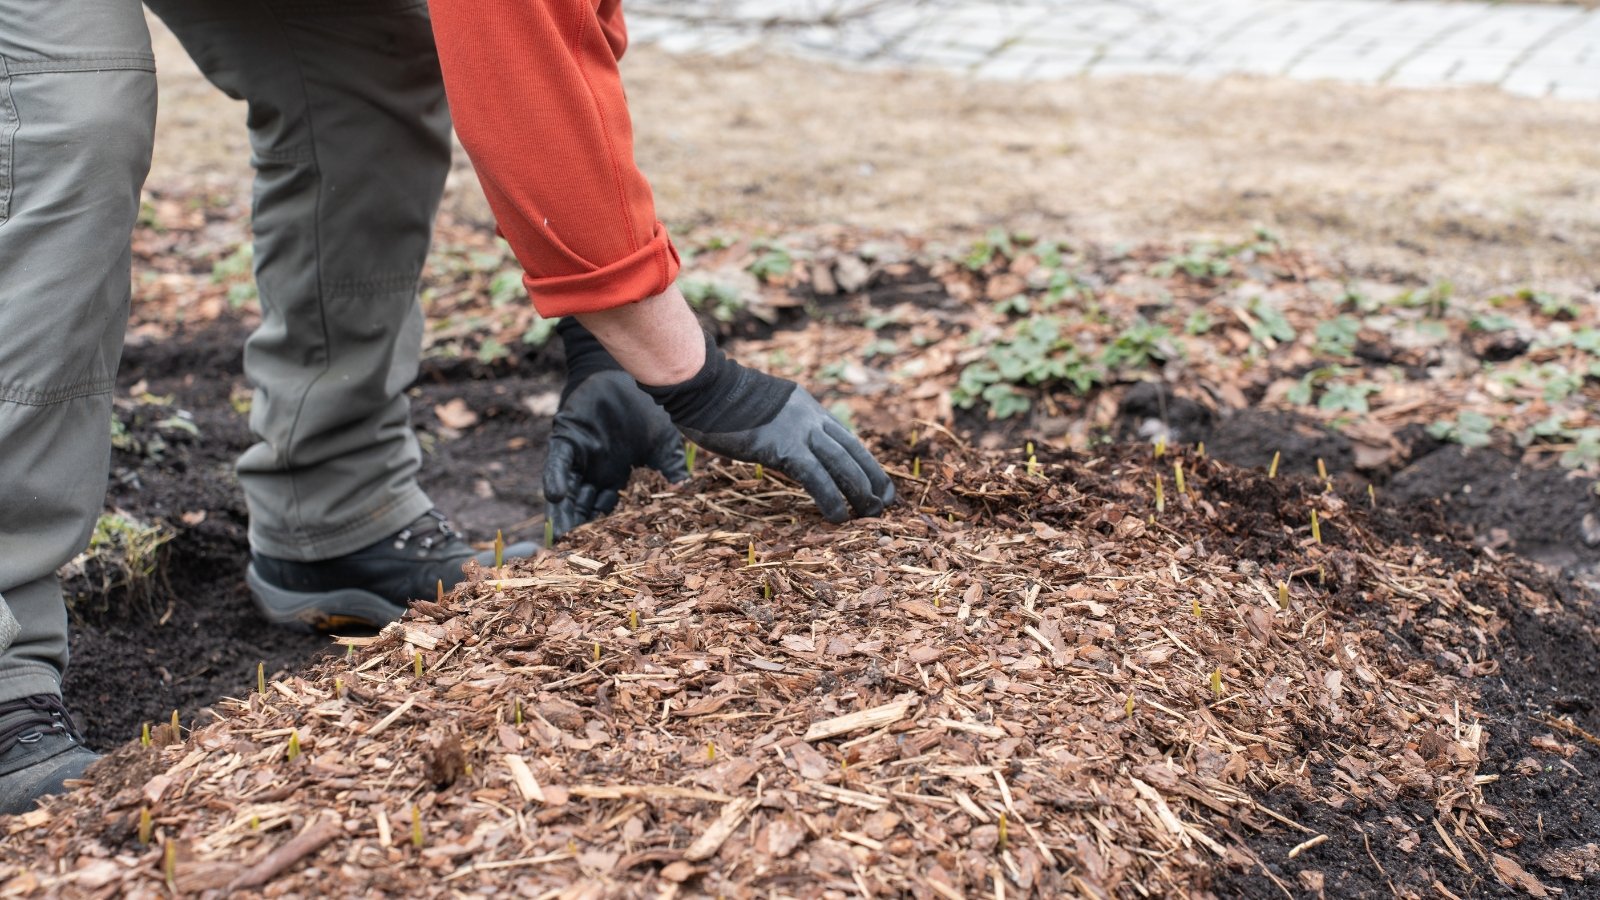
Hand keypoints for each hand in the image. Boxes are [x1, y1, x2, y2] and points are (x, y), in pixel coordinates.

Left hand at [545, 371, 687, 539]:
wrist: (632, 376)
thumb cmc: (647, 409)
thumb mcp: (663, 443)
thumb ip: (670, 468)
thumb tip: (684, 491)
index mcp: (616, 475)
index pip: (605, 508)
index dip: (601, 528)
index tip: (598, 552)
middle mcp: (595, 470)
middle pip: (582, 505)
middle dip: (576, 527)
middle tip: (570, 552)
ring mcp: (580, 456)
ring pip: (567, 490)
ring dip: (563, 511)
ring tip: (560, 534)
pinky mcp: (567, 439)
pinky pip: (559, 463)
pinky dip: (557, 479)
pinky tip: (557, 496)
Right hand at [638, 333, 893, 522]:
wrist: (706, 387)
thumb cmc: (720, 402)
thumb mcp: (761, 410)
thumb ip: (779, 428)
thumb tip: (783, 452)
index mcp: (806, 406)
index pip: (845, 438)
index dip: (865, 462)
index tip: (877, 482)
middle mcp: (809, 417)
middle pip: (851, 450)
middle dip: (871, 479)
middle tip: (884, 504)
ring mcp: (798, 430)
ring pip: (842, 464)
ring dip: (860, 491)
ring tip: (871, 515)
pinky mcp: (783, 446)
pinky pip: (815, 477)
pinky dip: (831, 498)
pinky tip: (839, 516)